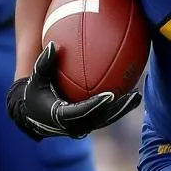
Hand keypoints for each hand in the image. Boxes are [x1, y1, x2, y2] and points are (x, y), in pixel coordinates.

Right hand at [6, 43, 140, 140]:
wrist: (33, 113)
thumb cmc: (35, 92)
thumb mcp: (36, 78)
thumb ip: (44, 63)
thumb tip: (53, 44)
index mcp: (60, 115)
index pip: (81, 112)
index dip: (96, 105)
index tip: (110, 95)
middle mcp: (73, 125)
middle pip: (100, 118)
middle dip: (117, 109)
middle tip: (132, 96)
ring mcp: (81, 126)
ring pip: (105, 120)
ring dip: (122, 109)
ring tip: (137, 96)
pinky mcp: (87, 124)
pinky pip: (105, 116)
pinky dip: (117, 107)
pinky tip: (131, 94)